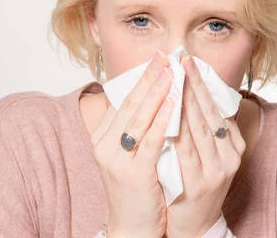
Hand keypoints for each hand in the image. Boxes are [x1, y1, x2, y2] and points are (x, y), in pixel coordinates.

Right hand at [92, 50, 174, 237]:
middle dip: (149, 77)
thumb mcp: (128, 153)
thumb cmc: (136, 188)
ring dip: (157, 91)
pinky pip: (149, 140)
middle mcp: (105, 144)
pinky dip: (162, 119)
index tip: (157, 59)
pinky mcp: (133, 173)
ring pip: (139, 117)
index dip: (140, 77)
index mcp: (103, 137)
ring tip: (172, 71)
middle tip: (165, 56)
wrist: (132, 226)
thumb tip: (153, 97)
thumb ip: (135, 128)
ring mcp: (117, 159)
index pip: (123, 99)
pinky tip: (173, 103)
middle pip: (129, 103)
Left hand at [165, 54, 246, 236]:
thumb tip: (193, 92)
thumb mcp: (207, 153)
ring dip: (186, 100)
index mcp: (232, 145)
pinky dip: (178, 130)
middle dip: (194, 84)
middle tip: (182, 60)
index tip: (189, 61)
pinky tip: (169, 113)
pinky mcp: (201, 184)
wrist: (195, 225)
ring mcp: (217, 170)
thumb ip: (203, 127)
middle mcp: (229, 155)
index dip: (202, 83)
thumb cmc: (196, 182)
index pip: (216, 107)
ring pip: (200, 128)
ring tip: (174, 78)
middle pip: (209, 113)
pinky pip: (186, 151)